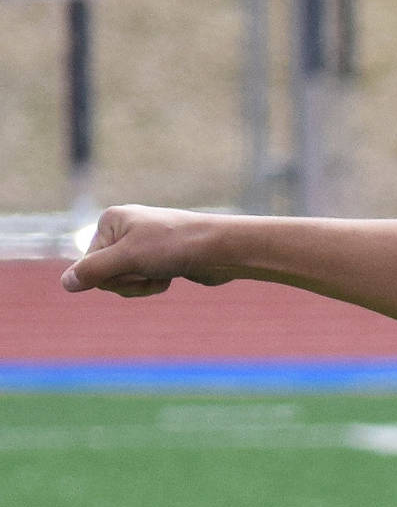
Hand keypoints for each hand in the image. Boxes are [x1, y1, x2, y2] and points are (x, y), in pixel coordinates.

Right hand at [61, 206, 232, 298]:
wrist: (220, 250)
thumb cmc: (174, 247)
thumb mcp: (129, 259)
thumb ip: (94, 271)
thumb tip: (65, 284)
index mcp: (110, 220)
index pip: (89, 264)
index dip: (112, 276)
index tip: (135, 267)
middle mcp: (123, 229)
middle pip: (106, 274)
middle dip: (129, 282)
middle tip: (153, 270)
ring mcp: (141, 244)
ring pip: (125, 281)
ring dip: (143, 285)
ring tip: (164, 273)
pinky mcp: (157, 258)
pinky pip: (143, 281)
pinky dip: (155, 284)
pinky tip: (171, 276)